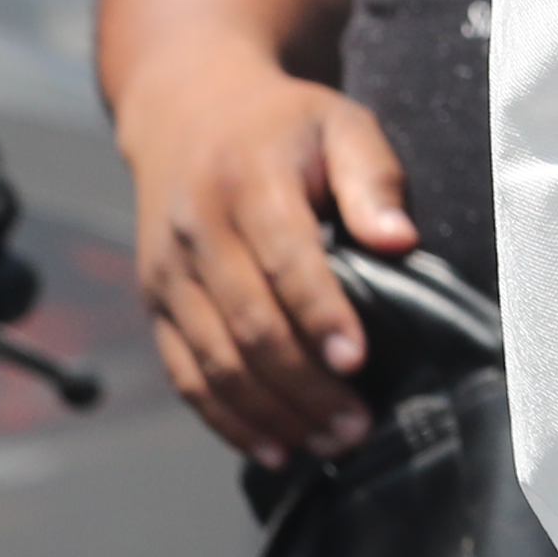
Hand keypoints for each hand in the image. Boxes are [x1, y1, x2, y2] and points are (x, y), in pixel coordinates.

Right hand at [116, 57, 408, 467]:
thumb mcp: (341, 123)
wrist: (187, 109)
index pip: (285, 260)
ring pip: (213, 360)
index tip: (357, 360)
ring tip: (329, 443)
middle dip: (302, 384)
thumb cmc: (284, 126)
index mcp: (248, 184)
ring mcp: (168, 273)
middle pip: (247, 324)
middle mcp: (197, 233)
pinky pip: (184, 372)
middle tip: (356, 425)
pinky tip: (272, 447)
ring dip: (270, 412)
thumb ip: (375, 178)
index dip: (320, 314)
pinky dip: (224, 418)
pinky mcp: (156, 303)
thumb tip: (401, 239)